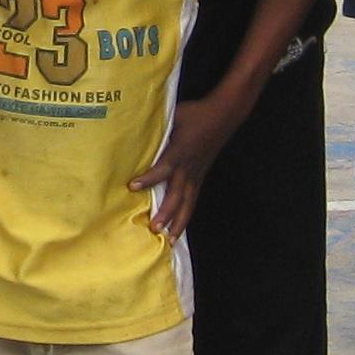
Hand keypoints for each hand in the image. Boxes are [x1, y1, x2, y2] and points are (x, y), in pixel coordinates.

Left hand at [131, 86, 250, 234]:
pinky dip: (186, 216)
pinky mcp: (200, 178)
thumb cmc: (194, 113)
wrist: (223, 115)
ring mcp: (196, 174)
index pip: (163, 168)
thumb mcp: (173, 116)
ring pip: (187, 203)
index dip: (148, 178)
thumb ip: (156, 127)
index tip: (132, 186)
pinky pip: (192, 200)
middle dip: (166, 212)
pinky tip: (179, 230)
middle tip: (154, 228)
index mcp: (179, 151)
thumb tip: (132, 126)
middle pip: (177, 194)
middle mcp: (188, 167)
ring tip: (170, 240)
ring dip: (178, 222)